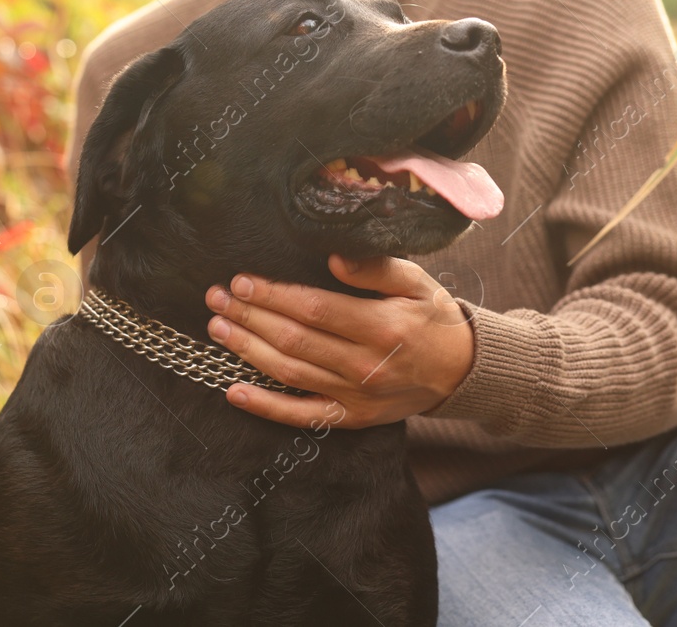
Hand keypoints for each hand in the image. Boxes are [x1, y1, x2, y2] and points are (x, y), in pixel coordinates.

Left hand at [203, 254, 473, 428]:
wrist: (462, 372)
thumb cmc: (433, 319)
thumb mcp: (417, 282)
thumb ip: (375, 268)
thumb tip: (333, 257)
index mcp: (382, 327)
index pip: (315, 309)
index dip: (274, 295)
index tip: (242, 281)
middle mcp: (366, 365)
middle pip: (294, 339)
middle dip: (249, 317)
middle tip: (215, 298)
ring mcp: (357, 397)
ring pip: (290, 373)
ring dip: (247, 350)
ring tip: (217, 328)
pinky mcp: (351, 419)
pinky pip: (302, 416)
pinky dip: (265, 406)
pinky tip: (233, 390)